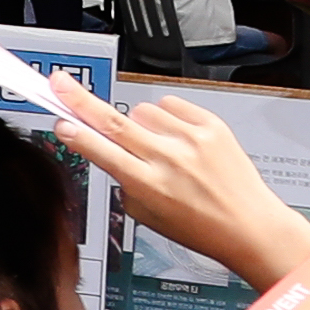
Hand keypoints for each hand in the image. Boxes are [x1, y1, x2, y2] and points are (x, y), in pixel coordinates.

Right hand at [51, 88, 309, 294]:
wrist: (251, 225)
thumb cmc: (201, 227)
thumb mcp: (149, 216)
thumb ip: (125, 183)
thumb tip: (107, 151)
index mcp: (150, 186)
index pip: (102, 151)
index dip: (77, 134)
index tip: (60, 121)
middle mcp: (170, 159)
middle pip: (114, 121)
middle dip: (81, 100)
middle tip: (59, 82)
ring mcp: (192, 139)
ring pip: (143, 111)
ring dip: (140, 123)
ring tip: (159, 146)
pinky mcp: (212, 125)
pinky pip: (171, 105)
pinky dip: (167, 117)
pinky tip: (177, 137)